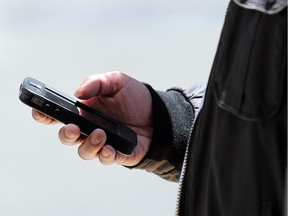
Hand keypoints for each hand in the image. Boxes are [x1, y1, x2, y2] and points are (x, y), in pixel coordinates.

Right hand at [32, 71, 152, 165]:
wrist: (159, 114)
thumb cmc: (136, 97)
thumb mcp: (117, 81)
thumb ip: (96, 82)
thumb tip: (78, 93)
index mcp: (85, 111)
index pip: (59, 115)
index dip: (45, 115)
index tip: (41, 113)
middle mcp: (90, 127)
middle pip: (68, 137)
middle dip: (67, 135)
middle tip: (74, 128)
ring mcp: (102, 142)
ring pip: (84, 151)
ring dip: (88, 145)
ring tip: (101, 134)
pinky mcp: (117, 153)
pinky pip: (104, 159)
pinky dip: (104, 155)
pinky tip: (109, 148)